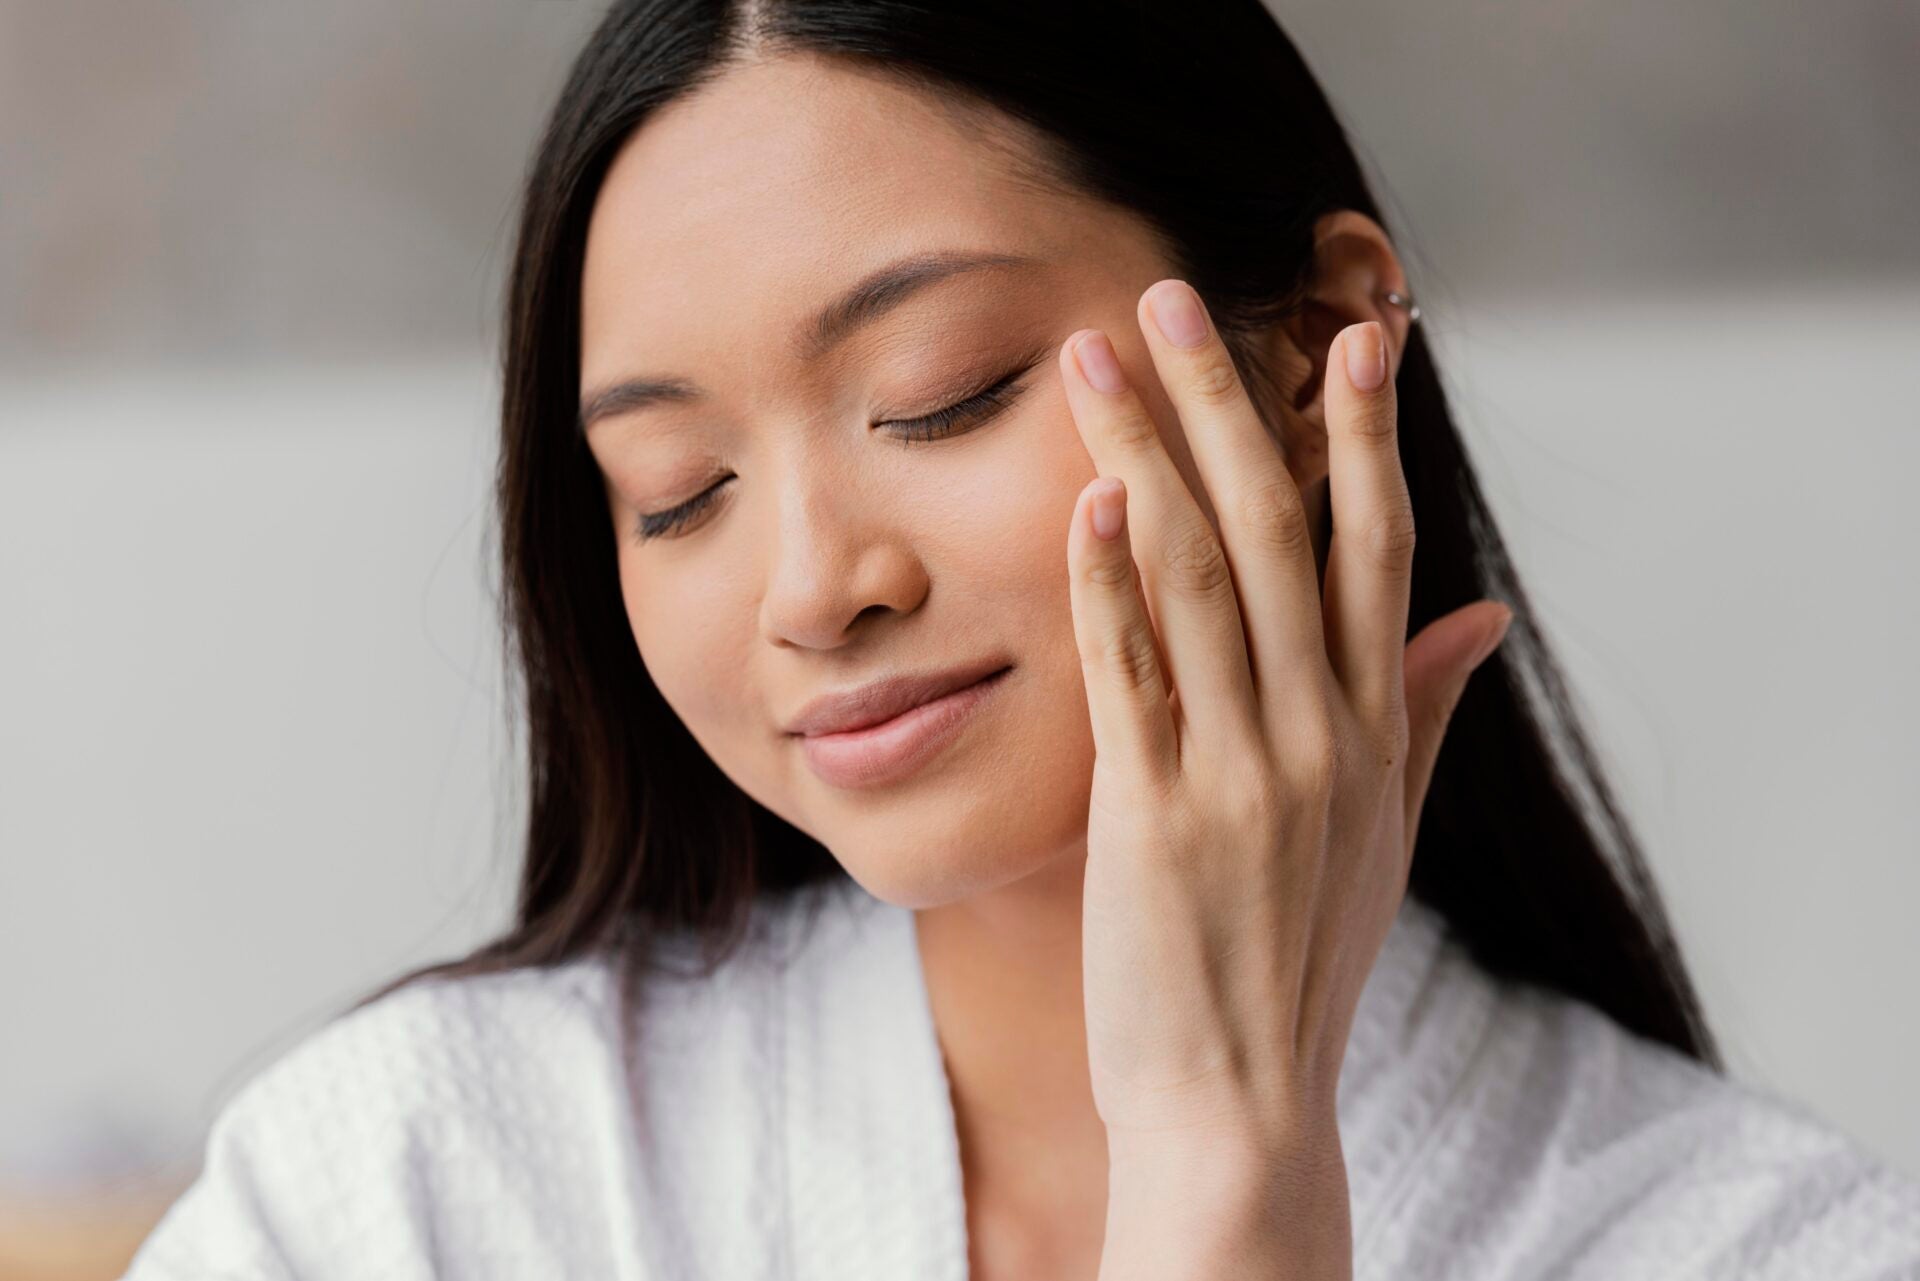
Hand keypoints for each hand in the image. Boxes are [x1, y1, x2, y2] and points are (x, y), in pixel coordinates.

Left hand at [1059, 280, 1512, 1153]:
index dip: (1365, 435)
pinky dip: (1108, 583)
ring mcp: (1240, 773)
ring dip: (1144, 456)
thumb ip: (1425, 716)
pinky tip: (1087, 501)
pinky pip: (1132, 676)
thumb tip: (1478, 621)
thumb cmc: (1300, 958)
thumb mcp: (1385, 835)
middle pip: (1276, 533)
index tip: (1356, 332)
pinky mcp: (1154, 818)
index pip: (1378, 549)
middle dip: (1228, 402)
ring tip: (1099, 360)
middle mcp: (1319, 736)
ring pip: (1196, 580)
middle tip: (1176, 295)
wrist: (1237, 1098)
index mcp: (1374, 732)